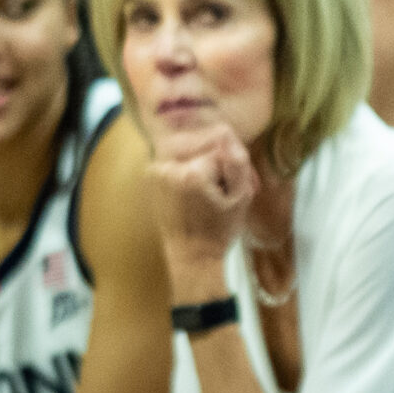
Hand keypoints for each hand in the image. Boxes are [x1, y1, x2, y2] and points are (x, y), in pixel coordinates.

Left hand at [147, 124, 258, 288]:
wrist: (191, 255)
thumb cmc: (219, 230)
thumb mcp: (242, 197)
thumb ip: (238, 163)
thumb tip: (229, 136)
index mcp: (192, 173)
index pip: (222, 145)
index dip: (233, 163)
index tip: (237, 183)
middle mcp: (168, 167)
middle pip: (204, 143)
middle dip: (218, 159)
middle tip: (226, 186)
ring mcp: (156, 171)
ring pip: (191, 149)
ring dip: (204, 163)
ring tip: (212, 189)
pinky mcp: (151, 176)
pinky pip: (178, 158)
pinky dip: (190, 168)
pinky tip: (197, 190)